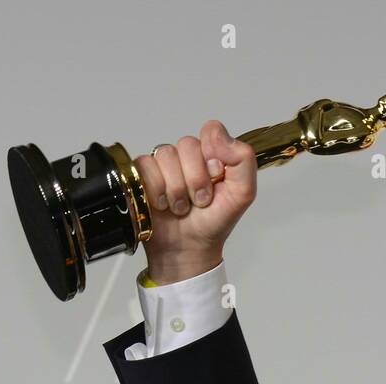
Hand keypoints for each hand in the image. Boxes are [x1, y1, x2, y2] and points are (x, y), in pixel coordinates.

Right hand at [134, 119, 256, 281]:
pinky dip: (156, 190)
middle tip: (200, 201)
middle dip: (196, 180)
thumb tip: (218, 133)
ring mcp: (164, 163)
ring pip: (166, 155)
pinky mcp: (142, 173)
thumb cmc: (214, 222)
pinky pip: (145, 166)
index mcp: (213, 154)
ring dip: (176, 189)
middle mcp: (188, 155)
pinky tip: (163, 205)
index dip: (212, 158)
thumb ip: (242, 159)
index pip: (211, 132)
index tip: (216, 180)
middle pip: (188, 145)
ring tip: (182, 207)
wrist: (189, 248)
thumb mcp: (243, 193)